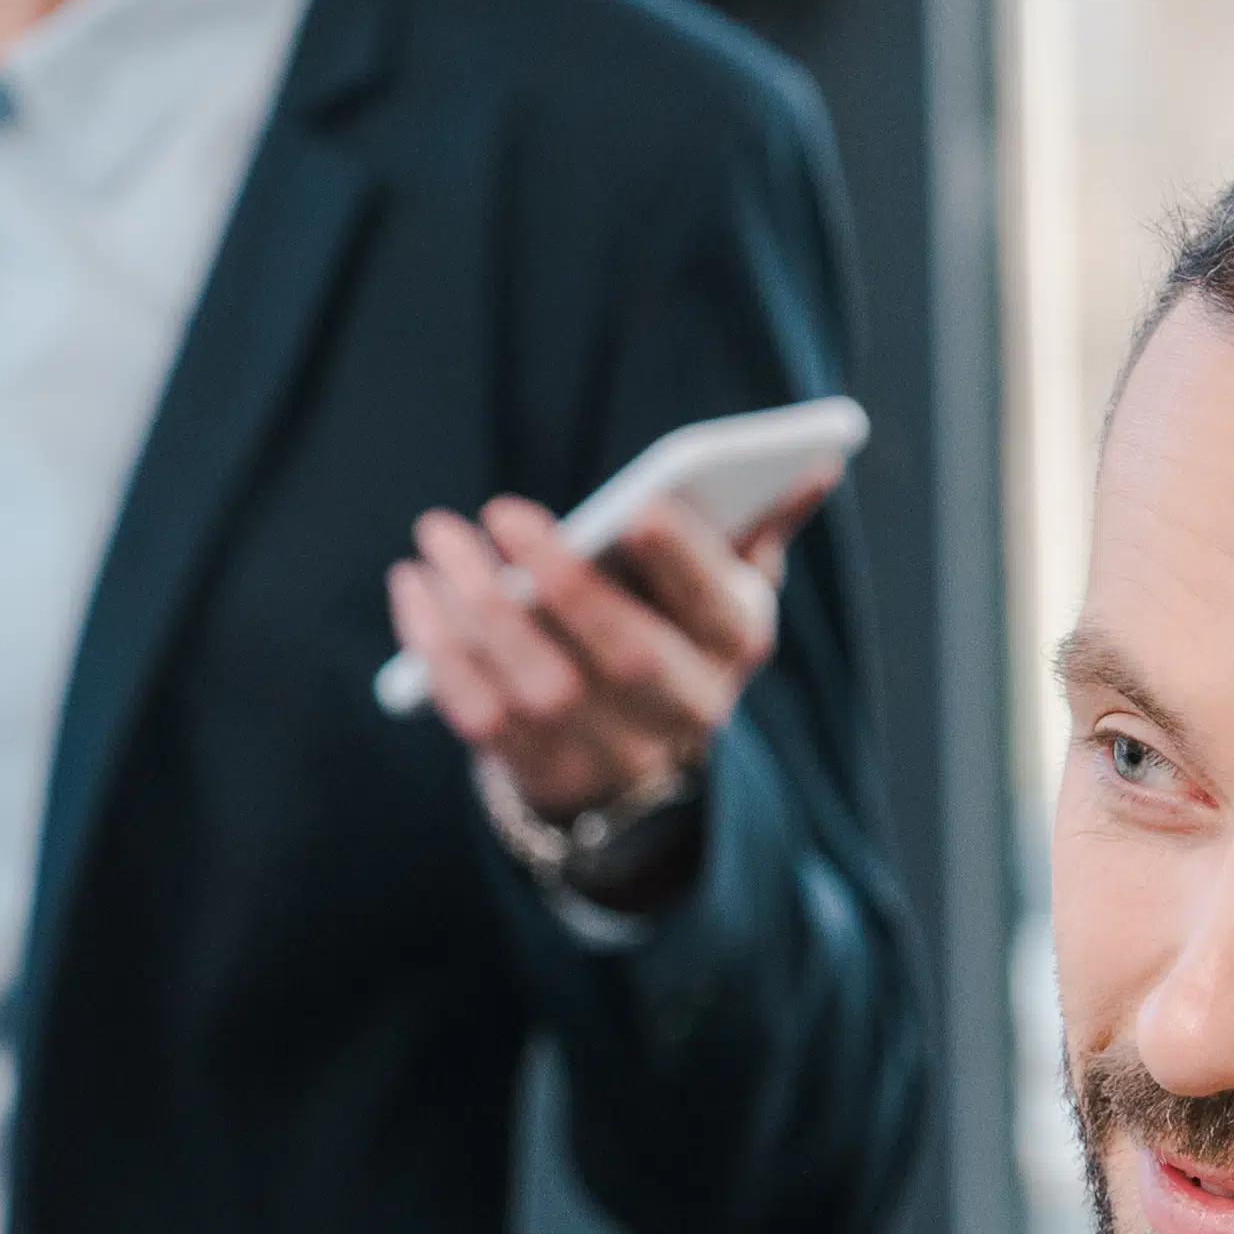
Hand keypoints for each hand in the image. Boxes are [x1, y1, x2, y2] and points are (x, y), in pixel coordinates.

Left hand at [381, 482, 815, 858]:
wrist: (630, 769)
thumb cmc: (677, 638)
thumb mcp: (725, 589)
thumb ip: (756, 526)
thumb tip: (816, 463)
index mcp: (733, 647)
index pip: (716, 608)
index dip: (681, 563)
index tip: (639, 509)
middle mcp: (678, 709)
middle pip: (625, 652)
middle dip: (561, 580)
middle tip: (499, 510)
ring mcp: (604, 747)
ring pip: (538, 684)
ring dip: (479, 607)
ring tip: (438, 538)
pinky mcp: (533, 765)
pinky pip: (477, 711)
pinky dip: (438, 649)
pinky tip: (416, 588)